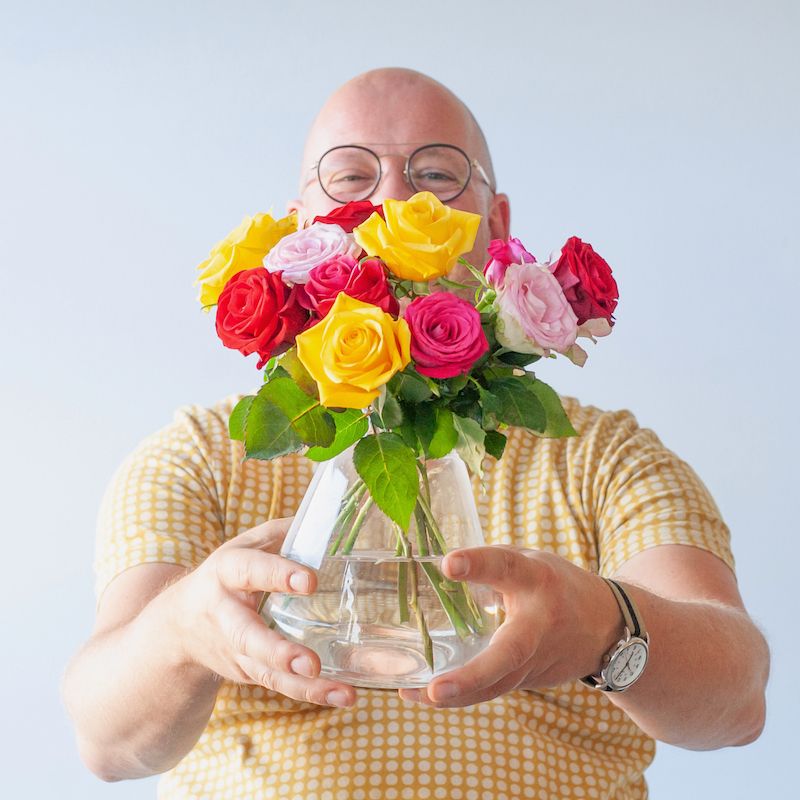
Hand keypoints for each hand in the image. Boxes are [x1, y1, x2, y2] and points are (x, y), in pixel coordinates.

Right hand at [169, 518, 356, 707]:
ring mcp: (235, 649)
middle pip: (247, 635)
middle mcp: (226, 614)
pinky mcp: (247, 672)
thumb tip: (329, 516)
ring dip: (302, 685)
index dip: (278, 574)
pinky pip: (279, 684)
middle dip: (278, 651)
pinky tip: (342, 695)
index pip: (250, 570)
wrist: (178, 626)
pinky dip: (311, 693)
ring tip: (339, 691)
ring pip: (265, 670)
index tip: (309, 580)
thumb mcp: (247, 546)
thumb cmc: (228, 575)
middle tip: (309, 662)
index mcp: (227, 572)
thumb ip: (284, 533)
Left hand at [398, 546, 618, 707]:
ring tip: (416, 695)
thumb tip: (436, 565)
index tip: (448, 565)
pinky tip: (421, 695)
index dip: (478, 565)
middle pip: (509, 652)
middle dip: (473, 675)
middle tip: (436, 687)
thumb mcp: (530, 560)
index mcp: (537, 579)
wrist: (606, 626)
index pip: (506, 568)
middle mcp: (538, 622)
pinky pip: (491, 689)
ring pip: (497, 684)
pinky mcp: (528, 679)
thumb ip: (490, 563)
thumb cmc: (556, 584)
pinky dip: (459, 696)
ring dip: (458, 694)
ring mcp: (535, 659)